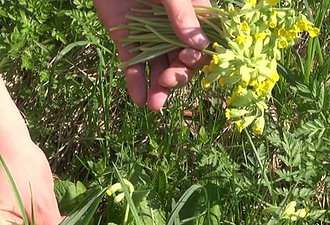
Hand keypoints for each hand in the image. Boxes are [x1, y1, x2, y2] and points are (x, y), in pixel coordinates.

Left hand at [94, 0, 211, 110]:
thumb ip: (182, 14)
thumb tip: (201, 46)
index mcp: (191, 13)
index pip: (204, 44)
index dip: (199, 58)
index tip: (188, 58)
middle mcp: (172, 28)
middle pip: (182, 61)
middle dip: (177, 75)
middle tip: (167, 82)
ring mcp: (148, 35)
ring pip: (158, 67)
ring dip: (158, 88)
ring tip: (154, 106)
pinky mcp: (125, 39)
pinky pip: (133, 64)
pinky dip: (135, 82)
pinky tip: (138, 99)